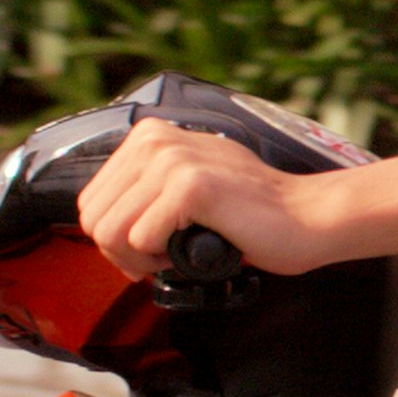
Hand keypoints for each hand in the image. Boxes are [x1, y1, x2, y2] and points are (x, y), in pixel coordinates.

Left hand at [77, 119, 338, 277]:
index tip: (149, 248)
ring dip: (139, 259)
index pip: (90, 200)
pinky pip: (140, 240)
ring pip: (110, 232)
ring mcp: (172, 160)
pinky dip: (163, 260)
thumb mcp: (187, 185)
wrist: (308, 217)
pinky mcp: (190, 186)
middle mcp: (156, 140)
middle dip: (121, 253)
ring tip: (176, 255)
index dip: (113, 237)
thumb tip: (102, 225)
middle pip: (93, 217)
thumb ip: (145, 192)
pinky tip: (193, 251)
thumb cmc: (252, 213)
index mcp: (149, 136)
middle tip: (161, 259)